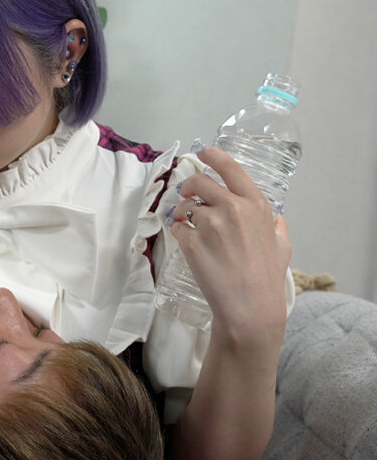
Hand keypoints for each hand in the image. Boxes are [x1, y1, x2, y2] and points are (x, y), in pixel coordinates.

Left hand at [169, 146, 291, 339]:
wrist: (249, 306)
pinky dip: (178, 233)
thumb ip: (277, 227)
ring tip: (187, 224)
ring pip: (185, 206)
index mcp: (255, 205)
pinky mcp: (190, 241)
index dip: (214, 156)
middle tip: (187, 194)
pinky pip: (177, 228)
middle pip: (199, 182)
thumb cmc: (267, 278)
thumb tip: (277, 219)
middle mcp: (232, 208)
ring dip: (182, 212)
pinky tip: (186, 242)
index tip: (203, 152)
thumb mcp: (282, 246)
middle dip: (189, 186)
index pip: (230, 168)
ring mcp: (209, 224)